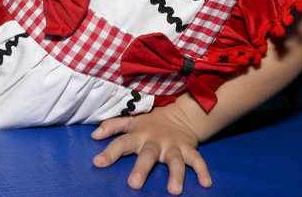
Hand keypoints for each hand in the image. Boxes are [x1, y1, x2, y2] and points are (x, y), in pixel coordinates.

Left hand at [91, 107, 212, 193]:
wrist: (180, 113)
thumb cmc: (150, 121)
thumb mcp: (131, 120)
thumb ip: (113, 126)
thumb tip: (94, 136)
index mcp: (139, 135)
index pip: (121, 143)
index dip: (110, 152)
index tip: (98, 163)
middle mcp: (156, 141)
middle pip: (148, 155)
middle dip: (141, 169)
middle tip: (134, 184)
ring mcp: (173, 146)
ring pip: (175, 160)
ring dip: (175, 174)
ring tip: (174, 190)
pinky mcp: (188, 149)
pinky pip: (197, 160)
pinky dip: (203, 170)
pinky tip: (207, 183)